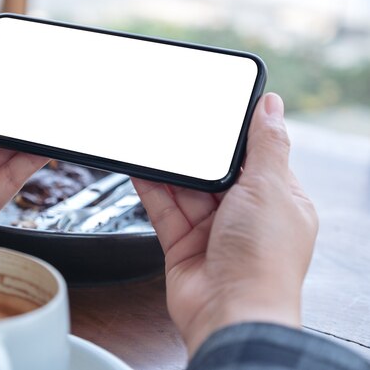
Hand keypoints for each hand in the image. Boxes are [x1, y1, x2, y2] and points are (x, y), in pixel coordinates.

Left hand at [0, 36, 47, 263]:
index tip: (28, 72)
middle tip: (48, 95)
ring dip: (33, 135)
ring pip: (15, 150)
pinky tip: (45, 144)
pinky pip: (16, 178)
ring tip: (53, 116)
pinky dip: (33, 160)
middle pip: (4, 127)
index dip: (5, 90)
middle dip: (25, 113)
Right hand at [132, 93, 317, 354]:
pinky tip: (142, 170)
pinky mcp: (183, 244)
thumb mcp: (270, 188)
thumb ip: (267, 144)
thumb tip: (272, 107)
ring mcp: (212, 231)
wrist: (229, 313)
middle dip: (196, 156)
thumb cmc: (262, 260)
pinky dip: (152, 189)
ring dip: (170, 170)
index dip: (235, 139)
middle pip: (215, 175)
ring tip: (153, 144)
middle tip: (177, 129)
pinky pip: (164, 209)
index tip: (215, 117)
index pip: (255, 159)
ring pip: (185, 190)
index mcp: (277, 201)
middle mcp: (244, 217)